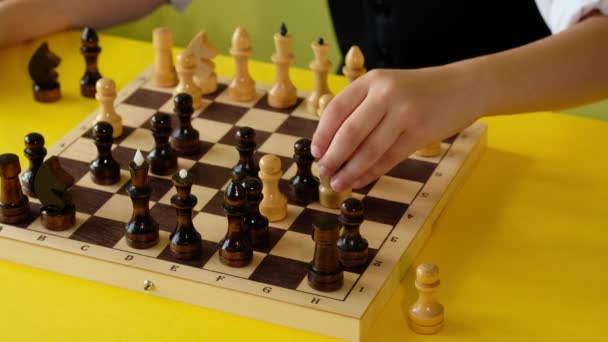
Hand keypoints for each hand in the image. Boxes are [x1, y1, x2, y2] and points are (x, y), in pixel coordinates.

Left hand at [311, 66, 482, 191]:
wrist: (465, 87)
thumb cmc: (420, 91)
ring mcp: (405, 112)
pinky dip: (372, 173)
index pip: (337, 109)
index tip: (316, 153)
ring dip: (350, 170)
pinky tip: (361, 181)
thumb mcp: (388, 86)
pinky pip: (389, 158)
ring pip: (369, 149)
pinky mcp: (421, 132)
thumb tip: (332, 144)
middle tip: (323, 172)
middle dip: (333, 157)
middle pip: (350, 132)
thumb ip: (362, 107)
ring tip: (338, 183)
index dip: (322, 134)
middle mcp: (386, 93)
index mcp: (372, 80)